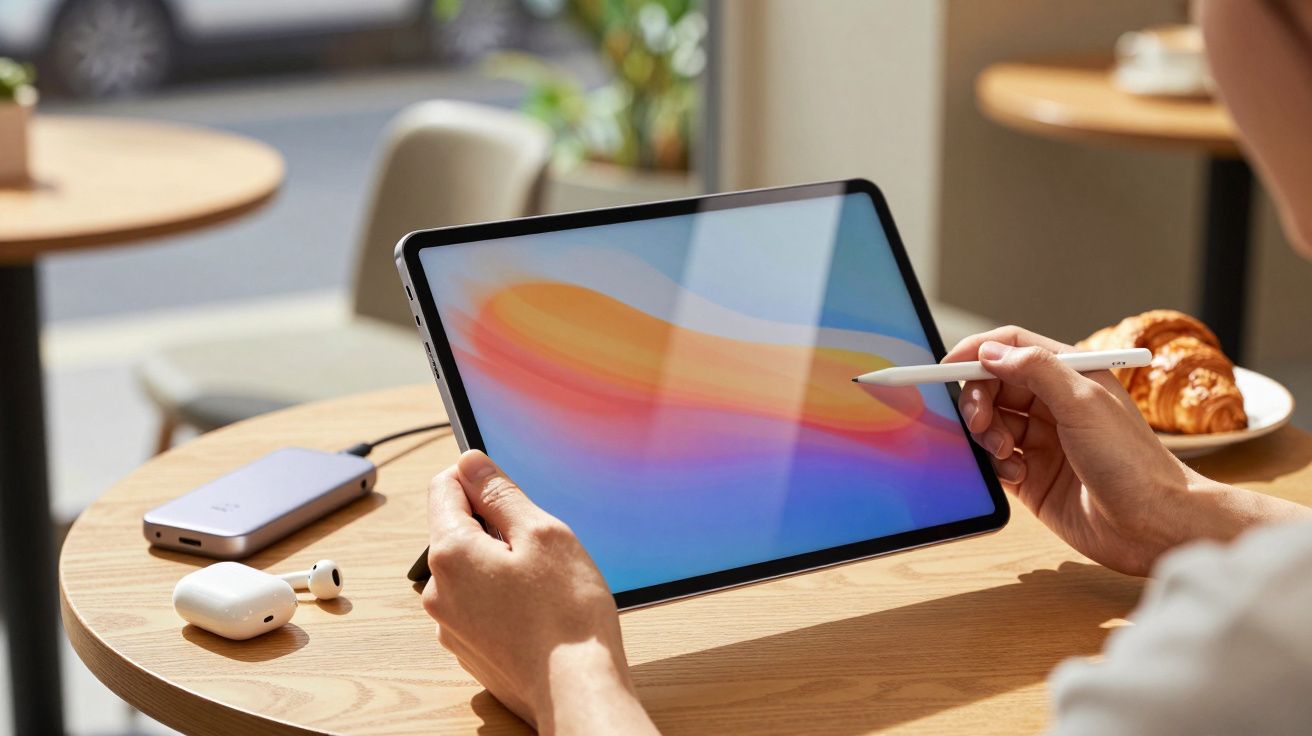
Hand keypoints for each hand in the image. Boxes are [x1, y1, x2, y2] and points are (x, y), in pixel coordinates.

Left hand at [423, 450, 657, 734]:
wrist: (576, 691)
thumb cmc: (567, 614)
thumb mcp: (542, 533)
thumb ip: (500, 493)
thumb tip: (470, 463)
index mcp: (450, 553)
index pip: (444, 487)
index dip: (478, 477)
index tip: (509, 488)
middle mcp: (437, 590)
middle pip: (456, 530)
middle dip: (495, 525)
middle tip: (541, 542)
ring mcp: (449, 625)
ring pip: (470, 569)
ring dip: (500, 562)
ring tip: (545, 582)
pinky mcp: (468, 648)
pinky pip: (478, 603)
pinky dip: (502, 596)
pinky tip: (537, 609)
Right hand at [944, 326, 1310, 574]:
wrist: (1152, 526)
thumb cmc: (1133, 463)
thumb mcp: (1084, 403)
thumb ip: (1036, 371)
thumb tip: (990, 352)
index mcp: (1070, 376)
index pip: (1013, 348)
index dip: (977, 353)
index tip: (948, 367)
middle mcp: (1055, 405)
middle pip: (994, 386)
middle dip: (979, 401)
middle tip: (980, 422)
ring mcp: (1043, 442)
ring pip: (991, 423)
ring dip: (988, 435)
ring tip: (1006, 453)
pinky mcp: (1033, 477)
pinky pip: (995, 460)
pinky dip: (995, 464)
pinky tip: (1016, 475)